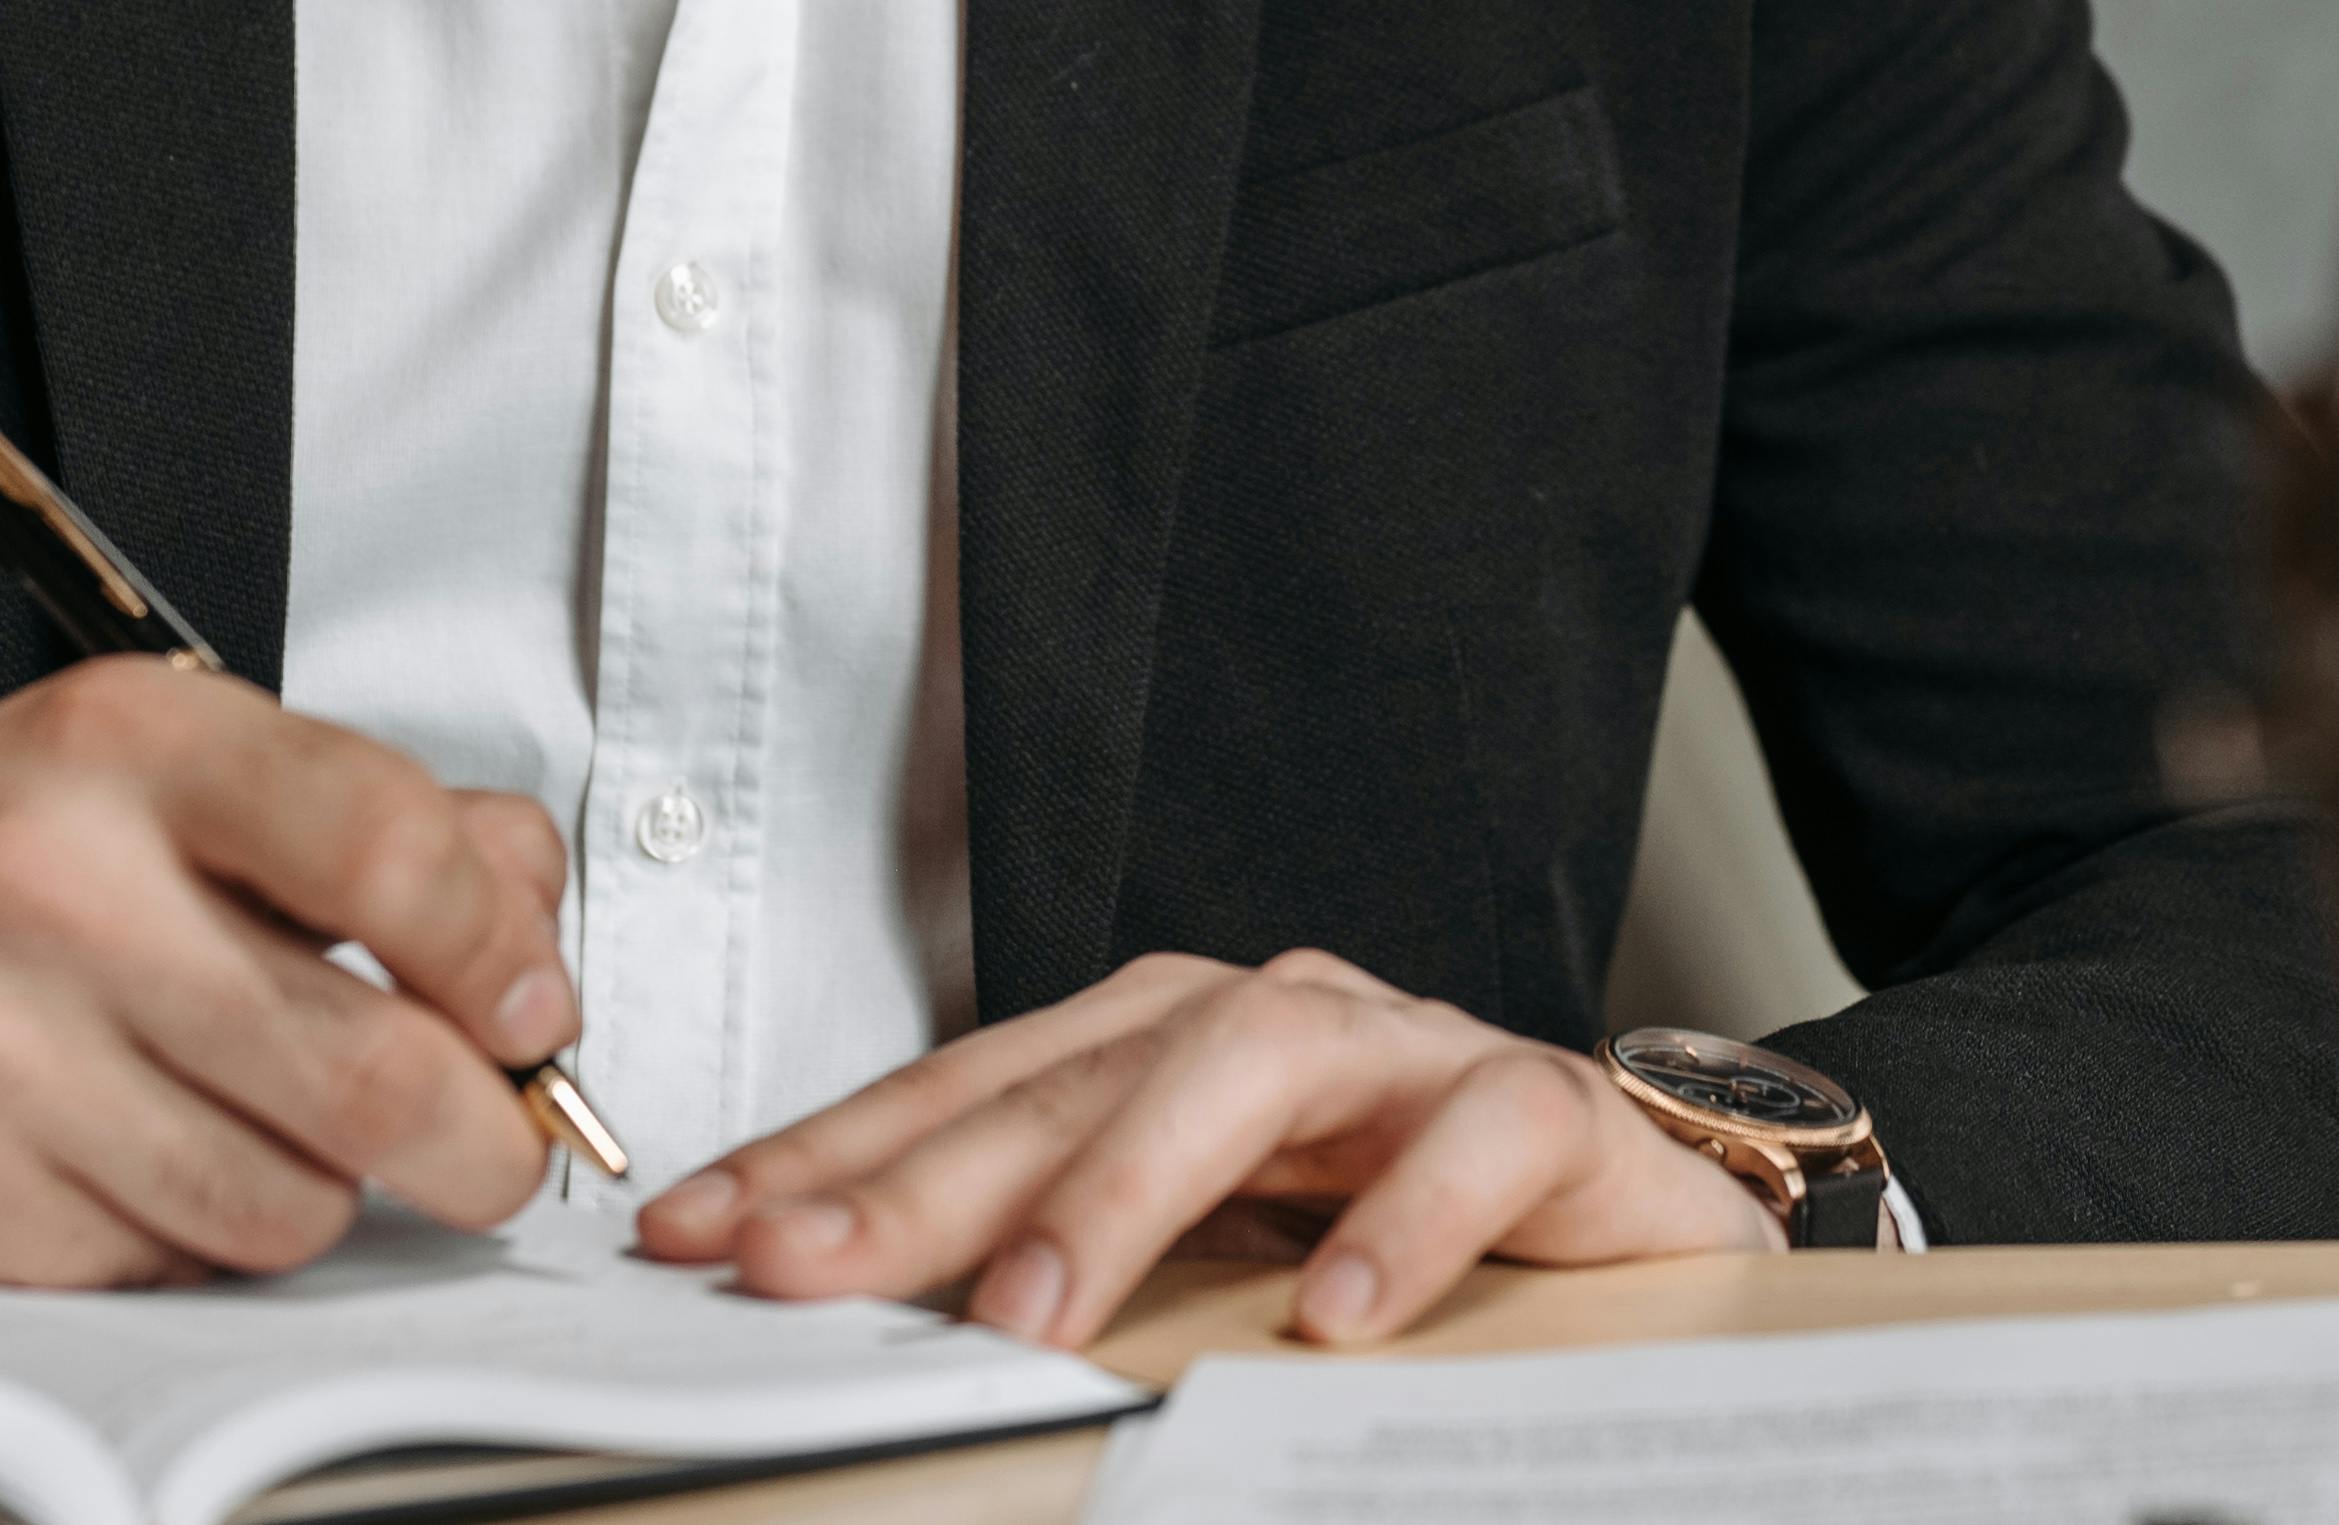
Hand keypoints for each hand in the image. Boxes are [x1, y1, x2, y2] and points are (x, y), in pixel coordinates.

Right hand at [0, 656, 578, 1284]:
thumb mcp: (143, 767)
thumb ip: (362, 824)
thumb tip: (531, 939)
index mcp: (129, 745)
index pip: (395, 850)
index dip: (505, 951)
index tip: (528, 1008)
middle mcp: (56, 887)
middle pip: (380, 1072)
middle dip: (482, 1139)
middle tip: (492, 1144)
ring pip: (291, 1203)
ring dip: (316, 1193)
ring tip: (254, 1128)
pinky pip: (168, 1269)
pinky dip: (185, 1242)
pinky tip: (126, 1164)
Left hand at [635, 950, 1772, 1350]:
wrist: (1642, 1207)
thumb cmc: (1396, 1223)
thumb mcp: (1207, 1251)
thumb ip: (1066, 1261)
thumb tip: (857, 1309)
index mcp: (1167, 1039)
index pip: (971, 1087)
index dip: (831, 1154)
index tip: (697, 1227)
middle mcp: (1270, 1018)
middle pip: (1076, 1075)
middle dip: (925, 1176)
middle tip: (802, 1266)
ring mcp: (1406, 1049)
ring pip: (1252, 1065)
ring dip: (1129, 1187)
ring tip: (1038, 1312)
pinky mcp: (1543, 1105)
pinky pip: (1471, 1140)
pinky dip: (1398, 1224)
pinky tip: (1330, 1319)